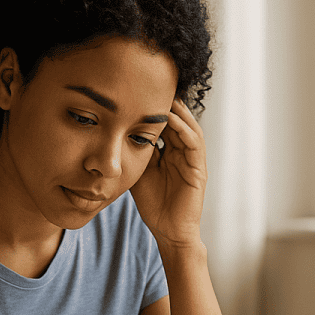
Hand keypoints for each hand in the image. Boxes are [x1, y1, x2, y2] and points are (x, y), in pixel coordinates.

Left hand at [130, 97, 206, 248]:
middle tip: (151, 83)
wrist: (168, 232)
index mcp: (170, 152)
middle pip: (177, 119)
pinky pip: (194, 143)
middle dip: (167, 102)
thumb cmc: (153, 205)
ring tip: (163, 93)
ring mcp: (192, 160)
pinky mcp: (199, 169)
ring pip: (188, 126)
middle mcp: (183, 152)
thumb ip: (133, 154)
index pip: (164, 124)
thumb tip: (115, 134)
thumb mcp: (138, 172)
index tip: (137, 91)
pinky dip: (183, 128)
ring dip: (177, 110)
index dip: (153, 108)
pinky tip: (171, 117)